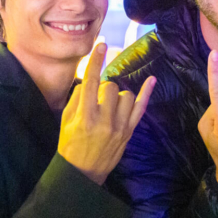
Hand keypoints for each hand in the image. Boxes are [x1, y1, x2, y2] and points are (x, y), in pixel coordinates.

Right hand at [58, 43, 155, 184]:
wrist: (83, 173)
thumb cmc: (70, 145)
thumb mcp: (66, 121)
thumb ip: (76, 98)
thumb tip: (89, 81)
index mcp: (85, 115)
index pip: (91, 81)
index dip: (96, 61)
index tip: (101, 44)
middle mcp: (104, 119)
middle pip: (111, 87)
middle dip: (104, 88)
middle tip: (97, 100)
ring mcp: (119, 126)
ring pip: (125, 95)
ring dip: (117, 95)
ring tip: (109, 106)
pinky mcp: (129, 132)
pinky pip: (141, 108)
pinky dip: (146, 93)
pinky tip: (151, 79)